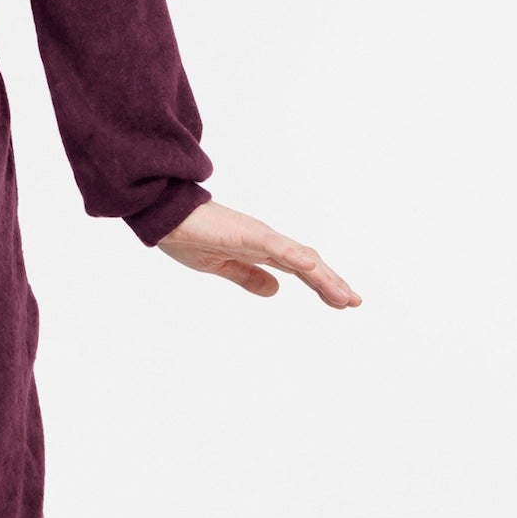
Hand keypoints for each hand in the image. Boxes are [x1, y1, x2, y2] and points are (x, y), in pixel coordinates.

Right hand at [157, 199, 359, 307]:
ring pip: (299, 256)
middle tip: (353, 301)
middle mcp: (266, 241)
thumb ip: (247, 277)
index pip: (299, 268)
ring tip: (343, 295)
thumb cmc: (186, 236)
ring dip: (323, 276)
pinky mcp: (245, 234)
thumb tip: (274, 292)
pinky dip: (294, 255)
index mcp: (259, 250)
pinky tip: (311, 266)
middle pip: (307, 263)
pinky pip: (274, 246)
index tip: (342, 301)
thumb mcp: (220, 267)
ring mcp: (258, 236)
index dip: (322, 284)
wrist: (163, 216)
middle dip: (331, 282)